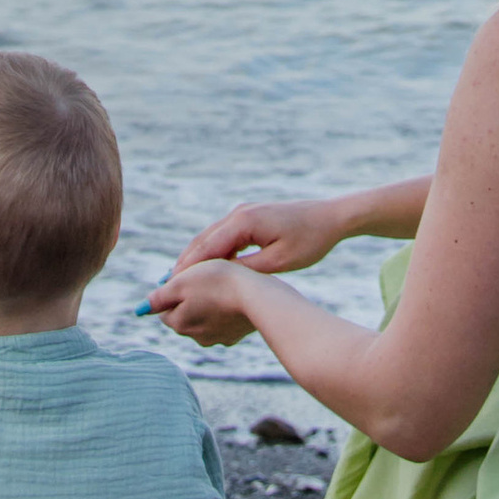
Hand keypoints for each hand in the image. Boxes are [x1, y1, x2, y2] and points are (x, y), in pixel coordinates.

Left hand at [144, 259, 258, 347]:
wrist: (257, 295)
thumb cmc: (217, 282)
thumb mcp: (181, 283)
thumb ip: (158, 298)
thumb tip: (140, 309)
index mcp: (179, 324)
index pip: (165, 308)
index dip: (174, 288)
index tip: (189, 275)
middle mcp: (196, 337)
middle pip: (184, 314)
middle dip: (190, 298)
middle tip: (205, 278)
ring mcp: (217, 338)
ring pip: (204, 317)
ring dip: (208, 304)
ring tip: (221, 286)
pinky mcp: (235, 335)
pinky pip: (223, 320)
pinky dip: (225, 310)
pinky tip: (234, 297)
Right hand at [169, 193, 349, 277]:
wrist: (332, 217)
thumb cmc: (310, 241)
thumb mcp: (279, 262)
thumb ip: (248, 269)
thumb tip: (221, 280)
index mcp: (245, 222)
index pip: (207, 247)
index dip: (188, 268)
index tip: (171, 286)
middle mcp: (240, 213)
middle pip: (203, 240)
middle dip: (184, 263)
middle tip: (166, 286)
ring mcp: (244, 213)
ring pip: (211, 237)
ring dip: (195, 257)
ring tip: (178, 280)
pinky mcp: (250, 217)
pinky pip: (223, 236)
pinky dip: (211, 251)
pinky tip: (204, 269)